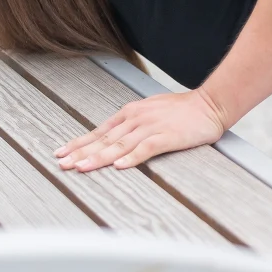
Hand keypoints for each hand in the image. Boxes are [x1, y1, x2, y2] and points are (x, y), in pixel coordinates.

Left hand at [54, 89, 226, 172]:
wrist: (210, 104)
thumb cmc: (182, 110)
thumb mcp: (150, 111)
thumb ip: (131, 123)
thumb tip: (113, 138)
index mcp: (130, 113)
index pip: (99, 131)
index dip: (79, 143)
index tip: (61, 153)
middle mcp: (136, 119)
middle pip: (104, 139)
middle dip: (80, 152)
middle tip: (62, 164)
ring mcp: (151, 127)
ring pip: (119, 145)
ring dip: (99, 157)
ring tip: (82, 168)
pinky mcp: (167, 136)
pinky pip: (146, 149)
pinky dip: (131, 158)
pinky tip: (119, 166)